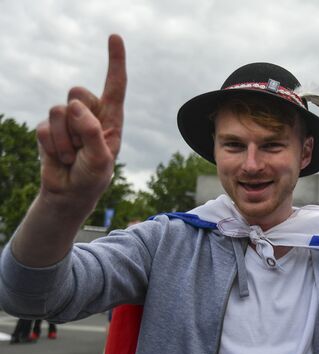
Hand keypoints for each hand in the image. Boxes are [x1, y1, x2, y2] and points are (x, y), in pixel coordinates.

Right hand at [36, 35, 126, 208]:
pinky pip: (44, 127)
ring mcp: (68, 120)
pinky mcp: (49, 129)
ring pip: (59, 110)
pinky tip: (61, 157)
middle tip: (83, 146)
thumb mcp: (102, 158)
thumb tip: (76, 106)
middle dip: (78, 120)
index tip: (115, 37)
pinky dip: (52, 146)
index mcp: (111, 118)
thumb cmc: (93, 176)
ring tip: (73, 156)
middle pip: (77, 92)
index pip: (115, 85)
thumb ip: (92, 132)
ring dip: (65, 140)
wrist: (70, 193)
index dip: (115, 61)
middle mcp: (90, 114)